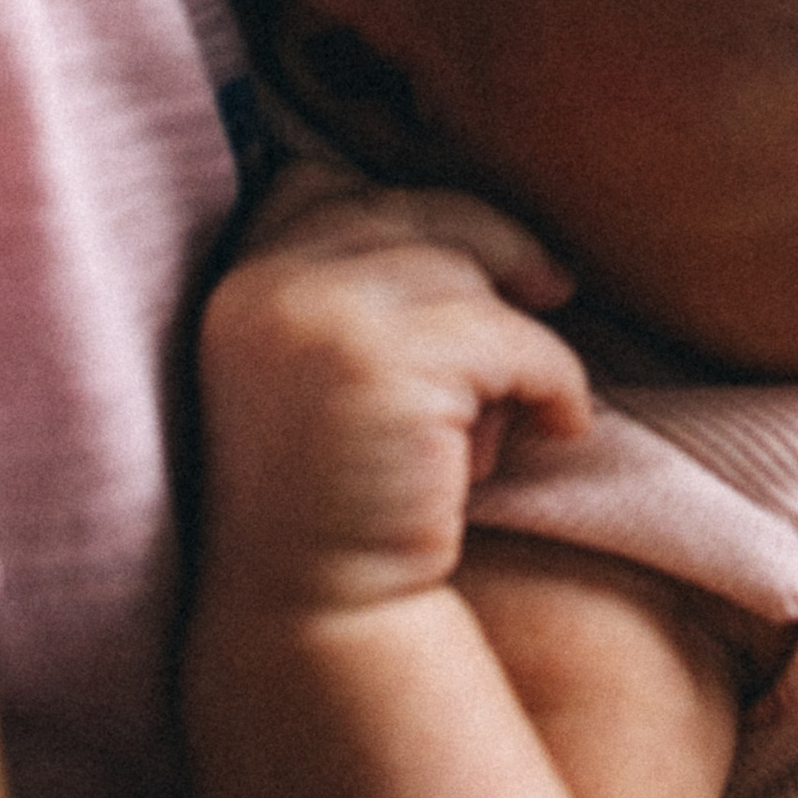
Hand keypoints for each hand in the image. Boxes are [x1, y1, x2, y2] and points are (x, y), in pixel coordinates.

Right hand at [198, 161, 590, 616]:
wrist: (320, 615)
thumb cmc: (346, 493)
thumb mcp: (332, 367)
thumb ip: (365, 285)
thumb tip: (511, 242)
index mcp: (239, 283)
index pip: (320, 183)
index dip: (405, 208)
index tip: (474, 257)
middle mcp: (267, 283)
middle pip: (409, 209)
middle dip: (491, 243)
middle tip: (553, 290)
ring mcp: (320, 312)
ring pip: (467, 275)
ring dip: (508, 343)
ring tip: (497, 424)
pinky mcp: (387, 359)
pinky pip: (515, 340)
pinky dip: (555, 381)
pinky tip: (559, 429)